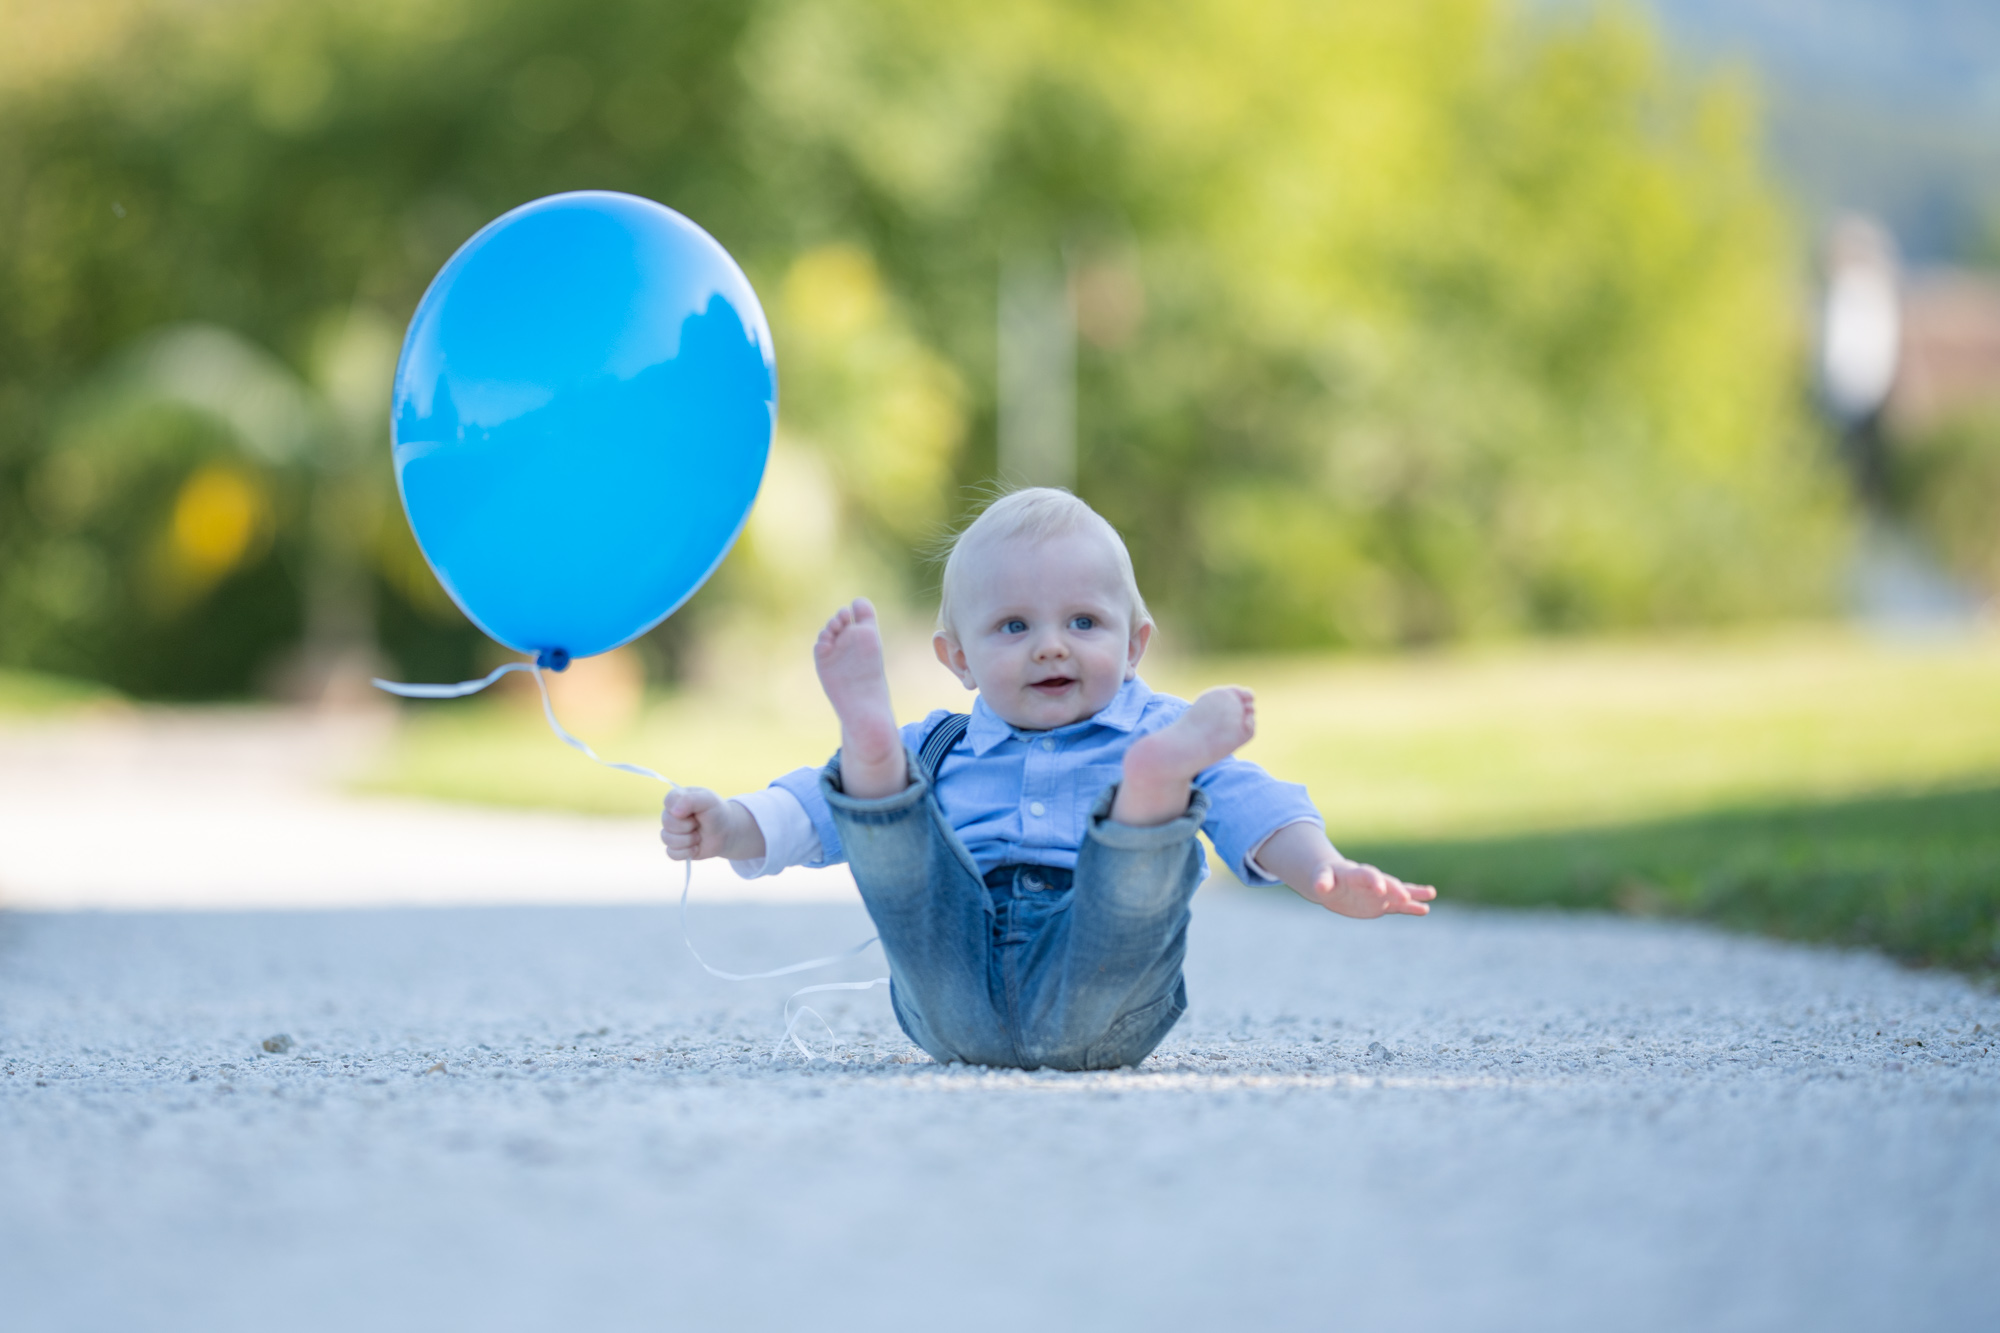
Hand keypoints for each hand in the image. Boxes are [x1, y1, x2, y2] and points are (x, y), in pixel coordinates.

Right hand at [660, 787, 755, 861]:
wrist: (727, 833)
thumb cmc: (717, 813)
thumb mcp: (709, 800)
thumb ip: (690, 800)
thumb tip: (673, 812)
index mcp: (678, 798)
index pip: (668, 801)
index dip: (681, 808)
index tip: (695, 811)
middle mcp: (671, 814)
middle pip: (666, 822)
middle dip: (687, 826)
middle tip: (699, 824)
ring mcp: (672, 831)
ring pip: (667, 839)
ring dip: (688, 840)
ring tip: (698, 836)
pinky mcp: (675, 847)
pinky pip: (671, 853)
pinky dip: (686, 852)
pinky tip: (696, 848)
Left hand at [1304, 857, 1435, 917]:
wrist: (1334, 882)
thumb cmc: (1326, 878)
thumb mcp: (1322, 879)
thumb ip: (1323, 882)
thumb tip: (1319, 887)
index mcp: (1356, 873)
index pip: (1367, 875)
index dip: (1374, 881)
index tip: (1380, 890)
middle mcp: (1372, 881)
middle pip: (1387, 883)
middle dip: (1396, 889)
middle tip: (1406, 897)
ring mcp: (1380, 892)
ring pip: (1398, 892)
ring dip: (1413, 894)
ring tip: (1430, 894)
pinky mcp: (1383, 903)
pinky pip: (1399, 906)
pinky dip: (1411, 907)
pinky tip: (1425, 909)